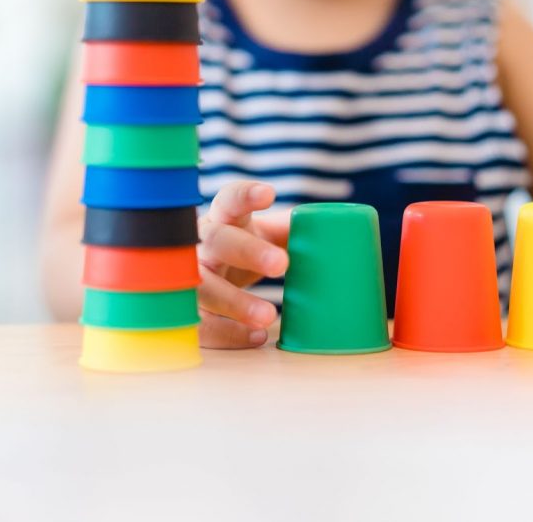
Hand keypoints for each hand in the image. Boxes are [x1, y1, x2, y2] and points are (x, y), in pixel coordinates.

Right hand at [197, 182, 288, 348]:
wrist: (210, 271)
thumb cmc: (245, 246)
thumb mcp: (266, 235)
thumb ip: (296, 231)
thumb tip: (343, 233)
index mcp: (224, 219)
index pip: (230, 200)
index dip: (245, 195)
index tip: (269, 194)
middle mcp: (202, 245)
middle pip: (217, 241)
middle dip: (248, 251)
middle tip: (281, 264)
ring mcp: (190, 278)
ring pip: (203, 287)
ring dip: (235, 302)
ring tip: (269, 316)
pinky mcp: (189, 310)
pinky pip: (202, 325)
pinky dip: (227, 334)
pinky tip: (256, 337)